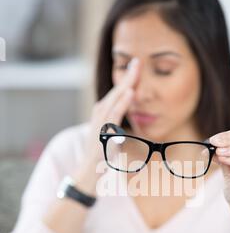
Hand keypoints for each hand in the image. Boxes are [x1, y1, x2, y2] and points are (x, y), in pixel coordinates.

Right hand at [73, 58, 139, 191]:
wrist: (88, 172)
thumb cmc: (102, 155)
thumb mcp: (113, 136)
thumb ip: (119, 124)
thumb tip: (132, 122)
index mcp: (103, 113)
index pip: (118, 93)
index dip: (127, 79)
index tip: (137, 66)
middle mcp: (100, 114)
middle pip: (116, 91)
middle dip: (127, 76)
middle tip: (138, 60)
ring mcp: (100, 122)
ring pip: (114, 99)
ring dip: (125, 84)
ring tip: (135, 70)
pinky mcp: (102, 132)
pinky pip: (114, 114)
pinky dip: (122, 103)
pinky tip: (130, 93)